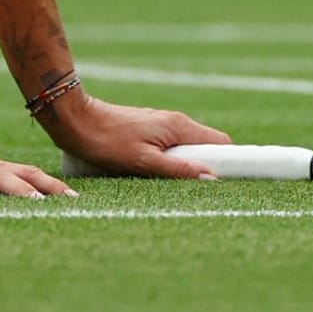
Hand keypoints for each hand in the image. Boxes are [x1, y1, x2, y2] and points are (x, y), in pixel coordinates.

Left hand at [43, 93, 231, 179]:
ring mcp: (161, 125)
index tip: (235, 180)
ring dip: (188, 166)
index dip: (231, 160)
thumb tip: (211, 178)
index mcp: (179, 126)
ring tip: (176, 185)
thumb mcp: (144, 162)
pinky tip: (158, 174)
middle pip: (207, 145)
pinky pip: (172, 147)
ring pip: (188, 147)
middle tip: (201, 191)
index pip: (221, 141)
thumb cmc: (107, 141)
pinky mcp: (149, 130)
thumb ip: (178, 170)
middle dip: (209, 166)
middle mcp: (175, 122)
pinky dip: (173, 161)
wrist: (77, 121)